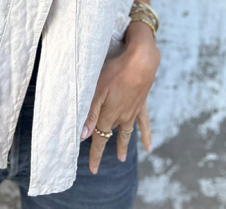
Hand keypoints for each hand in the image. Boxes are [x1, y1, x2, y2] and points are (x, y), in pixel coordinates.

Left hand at [80, 37, 159, 174]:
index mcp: (109, 114)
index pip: (99, 138)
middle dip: (102, 148)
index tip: (92, 169)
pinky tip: (148, 146)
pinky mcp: (141, 103)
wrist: (141, 61)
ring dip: (122, 145)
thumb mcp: (98, 89)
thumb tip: (84, 135)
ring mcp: (133, 111)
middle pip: (110, 135)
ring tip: (121, 158)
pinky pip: (144, 123)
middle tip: (97, 166)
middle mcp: (121, 116)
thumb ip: (91, 113)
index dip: (94, 153)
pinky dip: (145, 135)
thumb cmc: (116, 71)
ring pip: (126, 132)